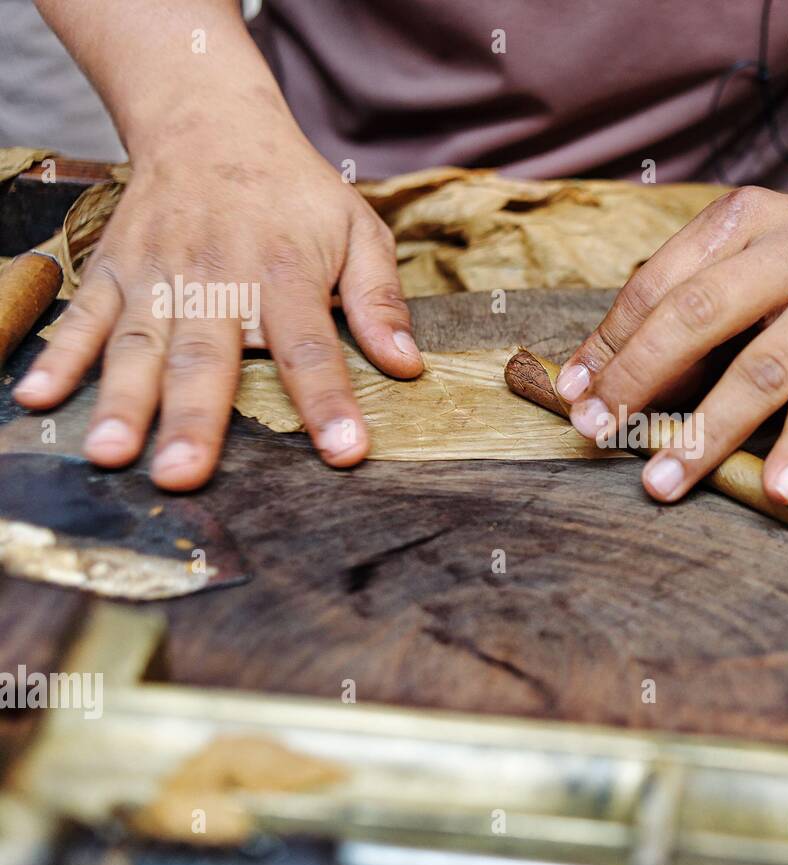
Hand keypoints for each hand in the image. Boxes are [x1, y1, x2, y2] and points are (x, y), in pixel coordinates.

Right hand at [13, 117, 421, 490]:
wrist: (213, 124)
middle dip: (194, 419)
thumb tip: (407, 364)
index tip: (344, 450)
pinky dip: (58, 356)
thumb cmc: (296, 192)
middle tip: (183, 475)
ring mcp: (158, 276)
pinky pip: (83, 317)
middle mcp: (217, 278)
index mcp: (285, 273)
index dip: (328, 400)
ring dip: (122, 401)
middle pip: (207, 356)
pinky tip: (38, 398)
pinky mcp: (115, 271)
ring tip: (110, 455)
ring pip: (140, 345)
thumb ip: (380, 300)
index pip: (310, 347)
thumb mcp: (357, 230)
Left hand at [553, 186, 787, 503]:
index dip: (611, 340)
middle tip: (597, 430)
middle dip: (640, 375)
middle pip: (703, 314)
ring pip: (764, 371)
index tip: (573, 393)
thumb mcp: (732, 253)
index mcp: (742, 219)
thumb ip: (669, 302)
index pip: (661, 283)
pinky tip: (774, 488)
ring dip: (707, 431)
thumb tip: (588, 379)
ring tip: (662, 480)